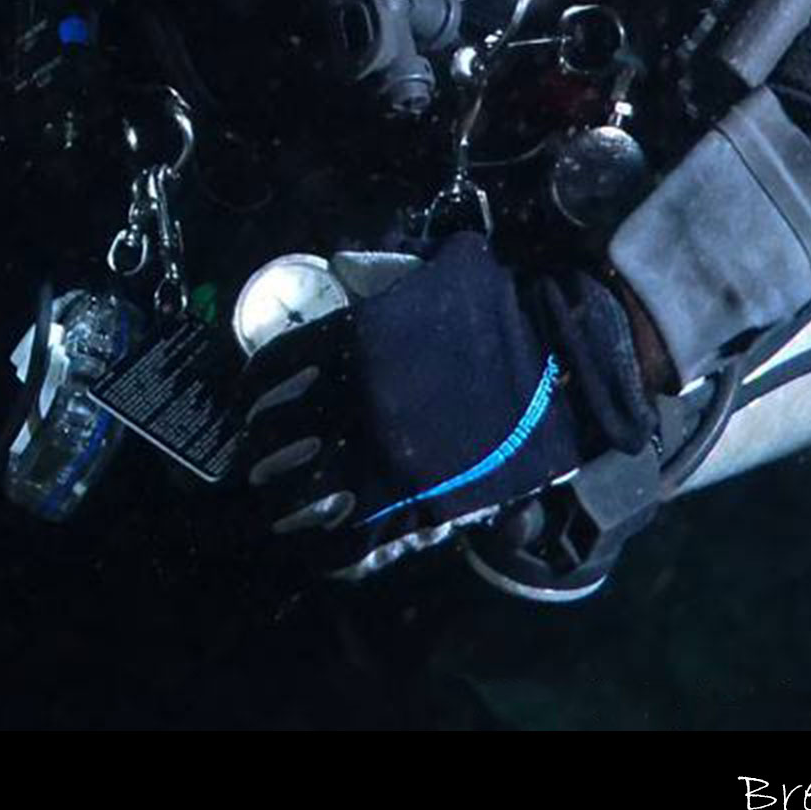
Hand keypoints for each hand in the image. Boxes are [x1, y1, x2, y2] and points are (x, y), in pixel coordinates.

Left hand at [231, 235, 636, 580]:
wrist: (561, 371)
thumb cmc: (498, 318)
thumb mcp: (432, 274)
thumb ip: (378, 271)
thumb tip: (342, 264)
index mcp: (353, 343)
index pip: (275, 369)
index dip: (253, 389)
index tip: (249, 402)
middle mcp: (356, 401)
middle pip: (275, 435)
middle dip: (259, 449)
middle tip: (256, 457)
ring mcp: (382, 455)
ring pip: (299, 490)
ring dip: (278, 497)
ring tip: (274, 500)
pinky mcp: (414, 502)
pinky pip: (347, 536)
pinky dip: (319, 545)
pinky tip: (309, 542)